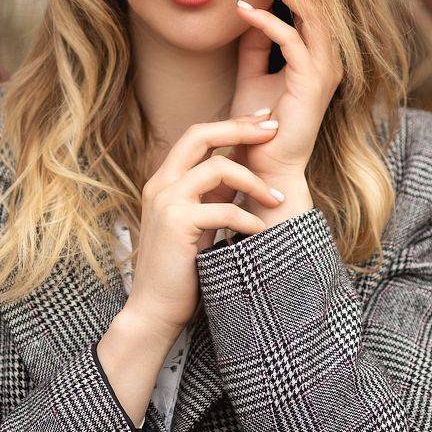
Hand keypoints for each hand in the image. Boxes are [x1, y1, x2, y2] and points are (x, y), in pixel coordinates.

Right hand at [125, 113, 289, 331]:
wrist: (153, 311)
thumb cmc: (180, 271)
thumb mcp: (197, 223)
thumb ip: (212, 195)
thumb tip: (242, 171)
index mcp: (164, 181)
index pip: (198, 135)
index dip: (232, 124)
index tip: (263, 120)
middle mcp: (161, 184)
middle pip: (201, 134)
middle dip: (241, 128)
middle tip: (274, 129)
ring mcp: (166, 202)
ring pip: (218, 168)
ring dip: (254, 182)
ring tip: (277, 199)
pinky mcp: (177, 224)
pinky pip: (225, 210)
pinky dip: (249, 219)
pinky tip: (261, 230)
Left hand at [228, 0, 344, 180]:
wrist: (265, 166)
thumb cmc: (259, 126)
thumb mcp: (253, 74)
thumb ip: (255, 45)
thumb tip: (249, 11)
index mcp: (318, 59)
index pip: (312, 12)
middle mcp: (328, 62)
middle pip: (319, 6)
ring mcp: (324, 71)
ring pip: (312, 16)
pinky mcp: (312, 82)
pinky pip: (291, 39)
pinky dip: (266, 21)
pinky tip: (244, 11)